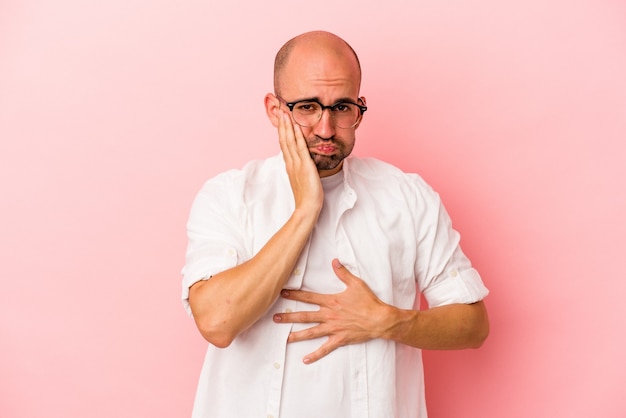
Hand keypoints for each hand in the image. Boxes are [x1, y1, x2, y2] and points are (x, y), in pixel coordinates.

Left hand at [273, 259, 391, 363]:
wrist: (379, 319)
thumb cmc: (368, 301)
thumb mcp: (356, 284)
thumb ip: (343, 273)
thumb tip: (334, 261)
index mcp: (331, 301)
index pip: (308, 297)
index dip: (294, 295)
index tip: (282, 293)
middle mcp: (329, 315)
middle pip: (304, 316)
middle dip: (289, 317)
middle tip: (275, 318)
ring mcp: (333, 328)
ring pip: (311, 332)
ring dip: (297, 335)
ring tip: (284, 338)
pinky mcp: (339, 339)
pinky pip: (325, 348)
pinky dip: (315, 354)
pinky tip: (305, 359)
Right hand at [278, 109, 322, 214]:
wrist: (307, 208)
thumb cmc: (306, 197)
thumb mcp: (301, 179)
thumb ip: (300, 169)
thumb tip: (301, 164)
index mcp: (290, 165)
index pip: (284, 143)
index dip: (282, 130)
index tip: (281, 118)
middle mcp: (291, 162)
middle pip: (284, 138)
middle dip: (282, 123)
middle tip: (279, 108)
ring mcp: (296, 163)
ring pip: (290, 140)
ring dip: (287, 125)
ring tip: (285, 112)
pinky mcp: (304, 166)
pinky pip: (300, 147)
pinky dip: (297, 135)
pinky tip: (296, 126)